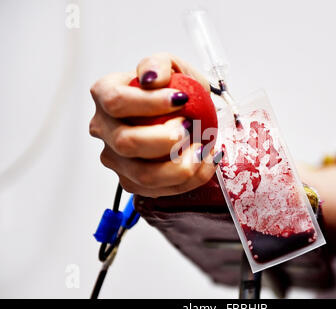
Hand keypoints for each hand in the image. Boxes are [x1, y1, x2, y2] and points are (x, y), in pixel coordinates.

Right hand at [89, 53, 218, 197]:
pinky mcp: (133, 182)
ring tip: (201, 148)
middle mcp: (105, 129)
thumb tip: (152, 79)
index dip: (149, 103)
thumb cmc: (175, 92)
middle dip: (166, 139)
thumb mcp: (173, 68)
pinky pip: (160, 190)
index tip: (181, 100)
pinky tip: (204, 160)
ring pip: (144, 175)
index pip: (116, 102)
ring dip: (181, 165)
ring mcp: (117, 159)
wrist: (187, 117)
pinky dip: (191, 178)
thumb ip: (160, 65)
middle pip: (126, 143)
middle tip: (190, 127)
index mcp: (106, 95)